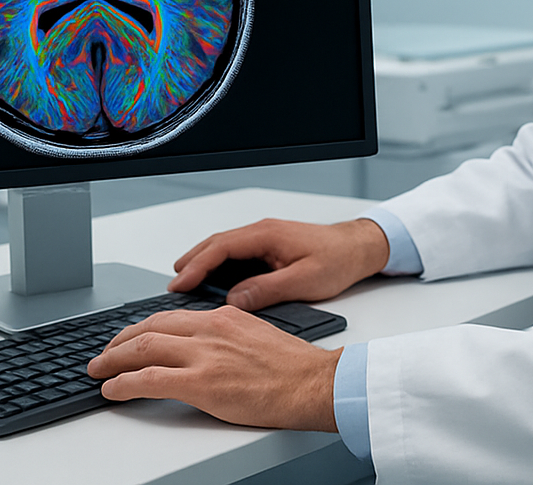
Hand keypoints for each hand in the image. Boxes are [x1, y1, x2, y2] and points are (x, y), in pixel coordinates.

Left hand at [86, 305, 341, 430]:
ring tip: (98, 370)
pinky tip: (113, 390)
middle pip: (149, 327)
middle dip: (120, 341)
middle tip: (104, 353)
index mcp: (223, 316)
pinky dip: (124, 383)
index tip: (130, 337)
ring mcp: (204, 355)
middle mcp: (210, 329)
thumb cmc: (295, 368)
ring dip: (113, 360)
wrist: (314, 383)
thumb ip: (228, 336)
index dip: (142, 328)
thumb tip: (208, 349)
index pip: (170, 317)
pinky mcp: (202, 383)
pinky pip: (149, 379)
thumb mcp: (257, 335)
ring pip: (143, 348)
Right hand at [168, 217, 390, 310]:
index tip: (179, 283)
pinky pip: (236, 254)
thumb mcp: (303, 280)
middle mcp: (262, 232)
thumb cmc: (338, 259)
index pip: (220, 248)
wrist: (359, 247)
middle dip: (191, 263)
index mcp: (267, 235)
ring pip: (224, 248)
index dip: (196, 266)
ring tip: (185, 284)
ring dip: (203, 263)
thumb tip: (234, 300)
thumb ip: (267, 289)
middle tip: (173, 285)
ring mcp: (265, 237)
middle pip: (216, 244)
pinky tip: (214, 281)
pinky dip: (219, 265)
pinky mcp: (270, 246)